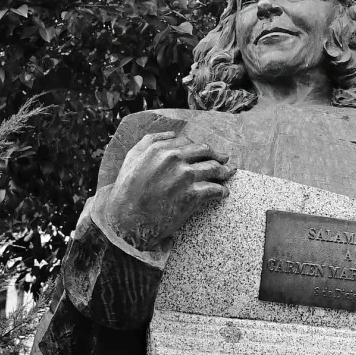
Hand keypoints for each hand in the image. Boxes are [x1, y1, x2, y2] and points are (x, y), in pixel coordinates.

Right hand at [102, 131, 235, 249]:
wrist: (126, 221)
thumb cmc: (127, 190)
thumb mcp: (132, 158)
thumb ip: (150, 141)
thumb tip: (172, 134)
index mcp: (160, 148)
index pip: (189, 142)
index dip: (199, 148)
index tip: (205, 153)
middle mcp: (173, 159)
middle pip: (205, 151)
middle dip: (217, 156)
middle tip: (225, 160)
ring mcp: (184, 176)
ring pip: (214, 168)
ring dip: (224, 172)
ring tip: (228, 174)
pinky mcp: (192, 195)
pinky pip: (215, 189)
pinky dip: (222, 190)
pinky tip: (224, 193)